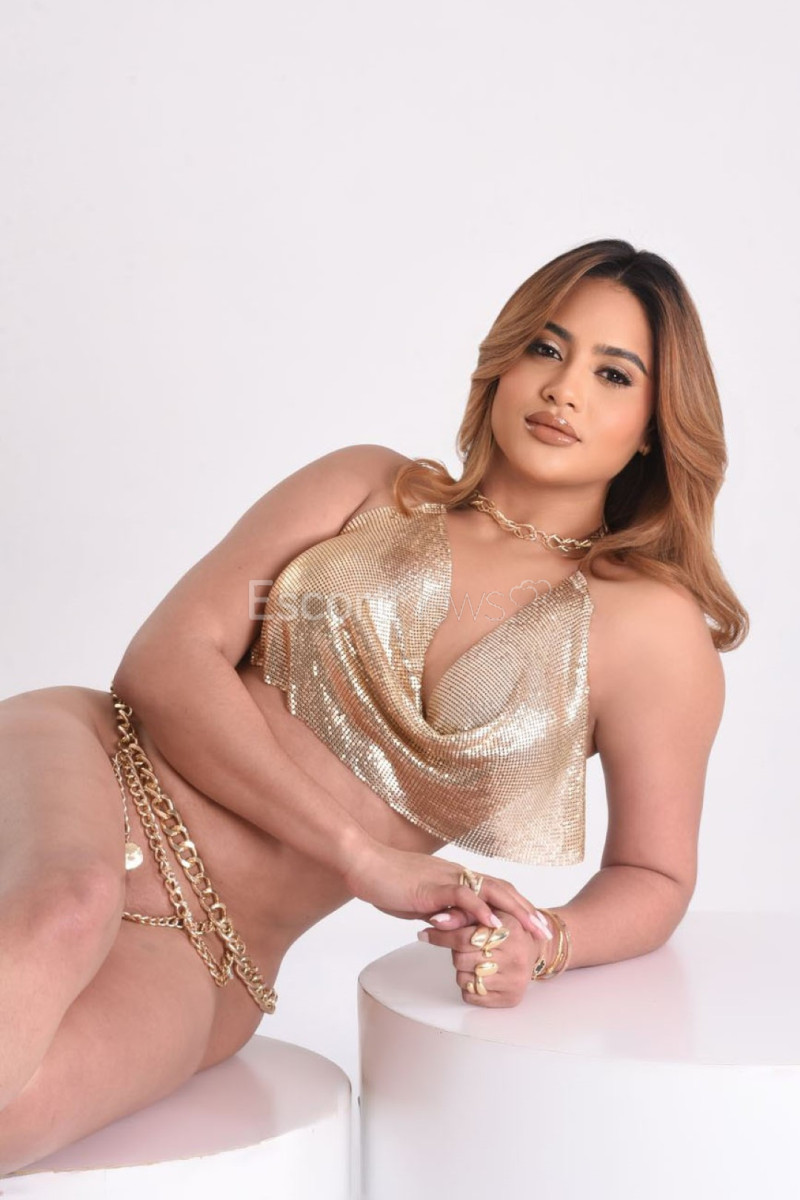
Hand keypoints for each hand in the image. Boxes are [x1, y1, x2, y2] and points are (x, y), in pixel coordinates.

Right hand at [344, 840, 549, 936]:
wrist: (363, 864)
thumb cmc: (385, 883)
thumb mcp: (419, 904)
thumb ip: (438, 913)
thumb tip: (450, 928)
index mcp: (456, 879)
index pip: (495, 892)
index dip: (517, 908)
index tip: (534, 926)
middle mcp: (458, 875)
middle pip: (503, 890)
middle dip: (527, 912)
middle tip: (545, 933)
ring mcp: (447, 879)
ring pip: (491, 891)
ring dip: (516, 911)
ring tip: (534, 929)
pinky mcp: (433, 886)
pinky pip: (463, 897)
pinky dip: (482, 910)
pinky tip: (496, 925)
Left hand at [418, 909, 552, 1007]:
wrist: (534, 947)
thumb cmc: (507, 928)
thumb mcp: (490, 912)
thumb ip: (463, 914)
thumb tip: (435, 920)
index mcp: (511, 930)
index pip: (464, 937)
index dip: (442, 935)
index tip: (426, 933)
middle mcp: (516, 956)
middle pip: (461, 959)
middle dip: (456, 952)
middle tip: (463, 947)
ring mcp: (515, 980)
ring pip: (464, 979)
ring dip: (462, 970)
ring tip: (475, 959)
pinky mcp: (511, 998)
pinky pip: (472, 996)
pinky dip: (469, 986)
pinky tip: (481, 974)